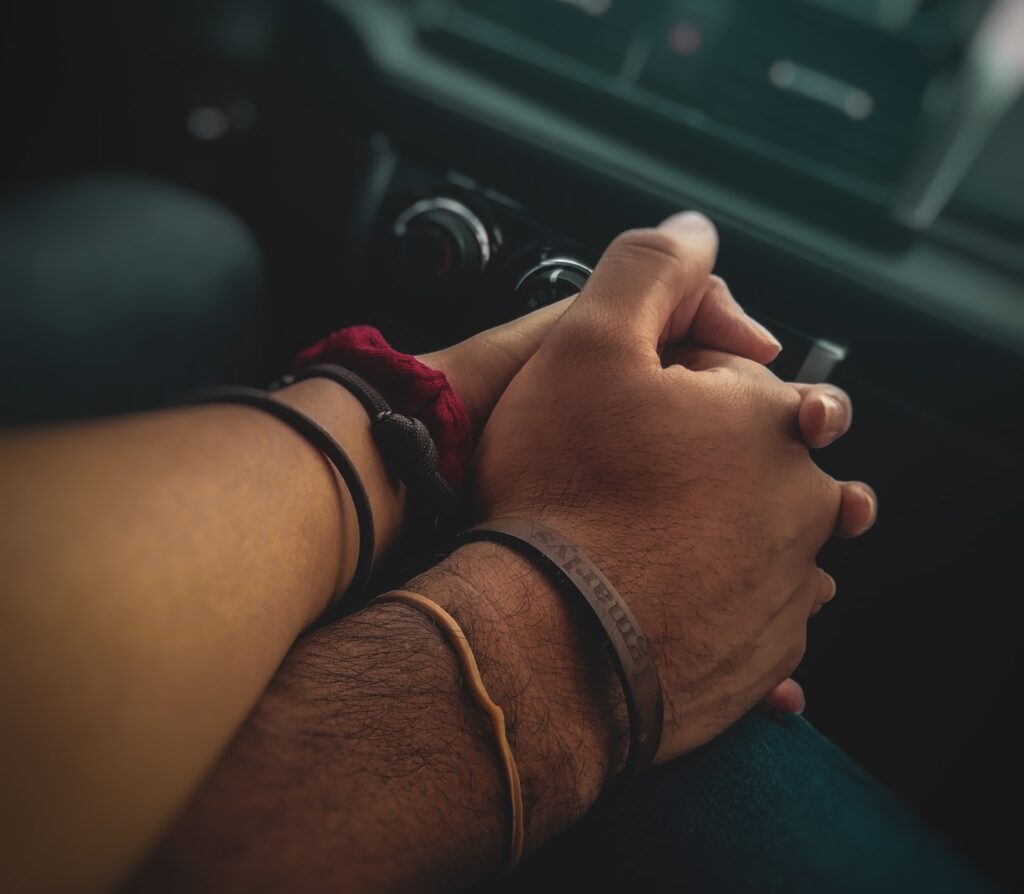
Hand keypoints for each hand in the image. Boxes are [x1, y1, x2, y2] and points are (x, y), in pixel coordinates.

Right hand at [472, 213, 875, 762]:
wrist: (548, 643)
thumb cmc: (562, 489)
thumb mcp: (588, 342)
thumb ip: (648, 271)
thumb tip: (695, 227)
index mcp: (773, 419)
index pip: (738, 380)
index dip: (675, 386)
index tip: (630, 413)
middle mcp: (803, 504)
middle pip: (759, 462)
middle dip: (709, 462)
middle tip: (634, 482)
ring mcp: (790, 588)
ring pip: (764, 540)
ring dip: (723, 534)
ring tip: (649, 541)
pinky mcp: (765, 657)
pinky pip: (751, 614)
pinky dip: (716, 601)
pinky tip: (666, 601)